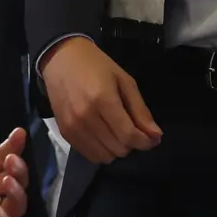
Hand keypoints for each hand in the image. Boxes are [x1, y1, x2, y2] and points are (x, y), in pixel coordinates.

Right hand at [40, 37, 160, 162]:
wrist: (60, 59)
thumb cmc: (96, 65)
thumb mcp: (124, 80)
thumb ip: (140, 110)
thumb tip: (156, 135)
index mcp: (103, 100)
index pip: (128, 135)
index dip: (145, 142)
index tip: (153, 138)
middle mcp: (86, 117)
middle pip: (118, 149)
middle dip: (131, 143)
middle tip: (132, 129)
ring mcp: (73, 128)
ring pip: (104, 157)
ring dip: (116, 149)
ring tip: (116, 132)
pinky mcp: (64, 134)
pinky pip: (89, 155)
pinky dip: (101, 150)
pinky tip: (103, 136)